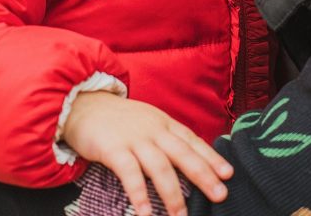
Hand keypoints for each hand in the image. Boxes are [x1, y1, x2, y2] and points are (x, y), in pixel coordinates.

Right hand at [61, 92, 233, 215]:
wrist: (82, 105)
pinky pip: (130, 174)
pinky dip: (139, 194)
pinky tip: (146, 213)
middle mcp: (153, 130)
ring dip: (173, 194)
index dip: (211, 157)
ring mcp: (134, 139)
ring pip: (160, 167)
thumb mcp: (147, 121)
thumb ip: (166, 138)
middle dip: (203, 175)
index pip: (192, 141)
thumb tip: (190, 160)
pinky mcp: (113, 149)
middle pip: (183, 154)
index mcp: (164, 123)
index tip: (228, 174)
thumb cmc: (118, 120)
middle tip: (220, 195)